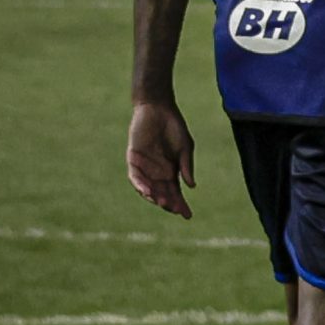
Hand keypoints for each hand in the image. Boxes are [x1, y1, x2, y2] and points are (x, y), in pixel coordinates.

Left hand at [127, 98, 195, 216]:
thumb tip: (191, 186)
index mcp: (171, 171)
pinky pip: (135, 177)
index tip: (188, 215)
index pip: (175, 192)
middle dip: (169, 203)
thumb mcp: (185, 147)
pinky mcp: (133, 160)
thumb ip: (186, 166)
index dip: (181, 204)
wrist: (158, 109)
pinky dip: (140, 185)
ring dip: (154, 197)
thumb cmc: (174, 126)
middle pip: (162, 194)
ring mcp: (145, 167)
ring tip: (163, 202)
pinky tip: (148, 191)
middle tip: (175, 209)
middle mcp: (157, 172)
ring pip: (148, 189)